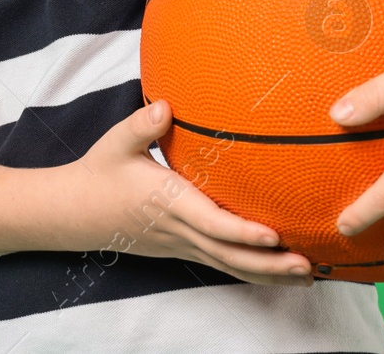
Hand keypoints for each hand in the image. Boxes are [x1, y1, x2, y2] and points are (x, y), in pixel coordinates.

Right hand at [63, 99, 313, 285]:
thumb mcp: (115, 143)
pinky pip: (222, 264)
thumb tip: (165, 106)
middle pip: (229, 254)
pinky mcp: (183, 248)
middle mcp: (178, 229)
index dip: (241, 231)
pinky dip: (252, 271)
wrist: (76, 212)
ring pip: (229, 265)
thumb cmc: (101, 172)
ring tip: (307, 277)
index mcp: (167, 201)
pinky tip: (279, 273)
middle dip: (269, 263)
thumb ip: (142, 126)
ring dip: (268, 274)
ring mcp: (181, 244)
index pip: (209, 222)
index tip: (273, 235)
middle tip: (307, 266)